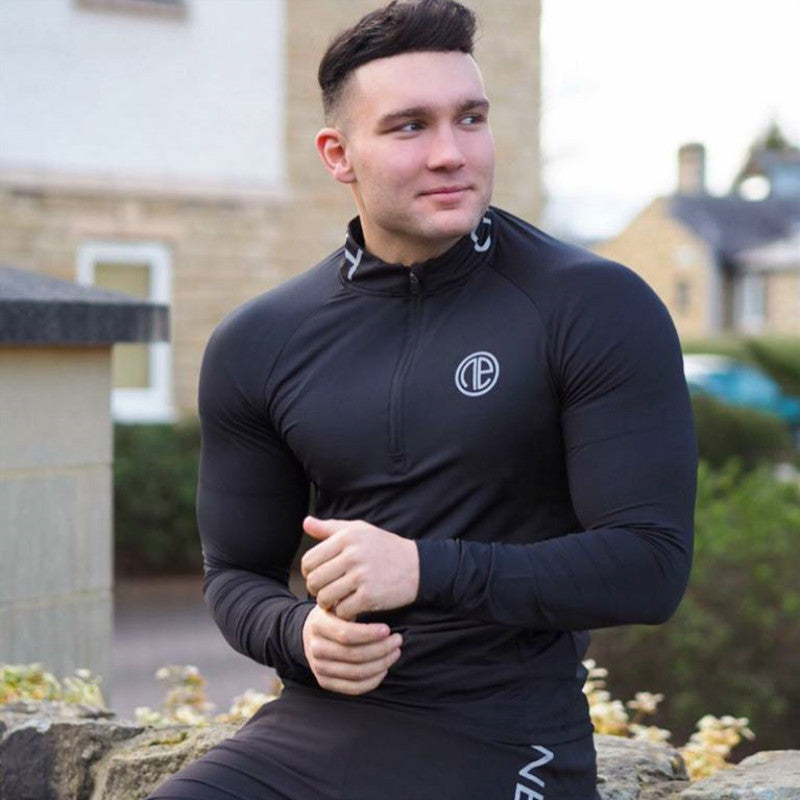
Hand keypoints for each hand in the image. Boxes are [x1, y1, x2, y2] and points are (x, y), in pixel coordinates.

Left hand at [301, 516, 419, 619]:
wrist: (417, 566)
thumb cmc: (384, 547)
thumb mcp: (359, 530)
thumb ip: (330, 528)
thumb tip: (306, 522)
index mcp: (346, 537)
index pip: (309, 561)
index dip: (309, 573)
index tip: (319, 577)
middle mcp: (352, 555)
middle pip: (314, 581)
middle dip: (317, 590)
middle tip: (327, 591)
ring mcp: (361, 576)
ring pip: (325, 598)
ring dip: (329, 604)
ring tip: (338, 599)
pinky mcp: (370, 596)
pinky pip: (342, 610)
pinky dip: (345, 612)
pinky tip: (353, 606)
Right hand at [302, 604, 402, 694]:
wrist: (311, 634)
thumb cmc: (333, 616)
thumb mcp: (338, 605)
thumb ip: (352, 605)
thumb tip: (377, 601)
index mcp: (318, 625)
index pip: (346, 634)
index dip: (369, 634)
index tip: (388, 629)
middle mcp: (315, 648)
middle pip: (354, 655)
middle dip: (381, 649)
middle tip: (398, 640)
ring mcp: (319, 668)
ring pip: (356, 673)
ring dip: (381, 664)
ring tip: (395, 652)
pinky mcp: (325, 682)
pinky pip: (353, 688)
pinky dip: (373, 681)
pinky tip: (384, 669)